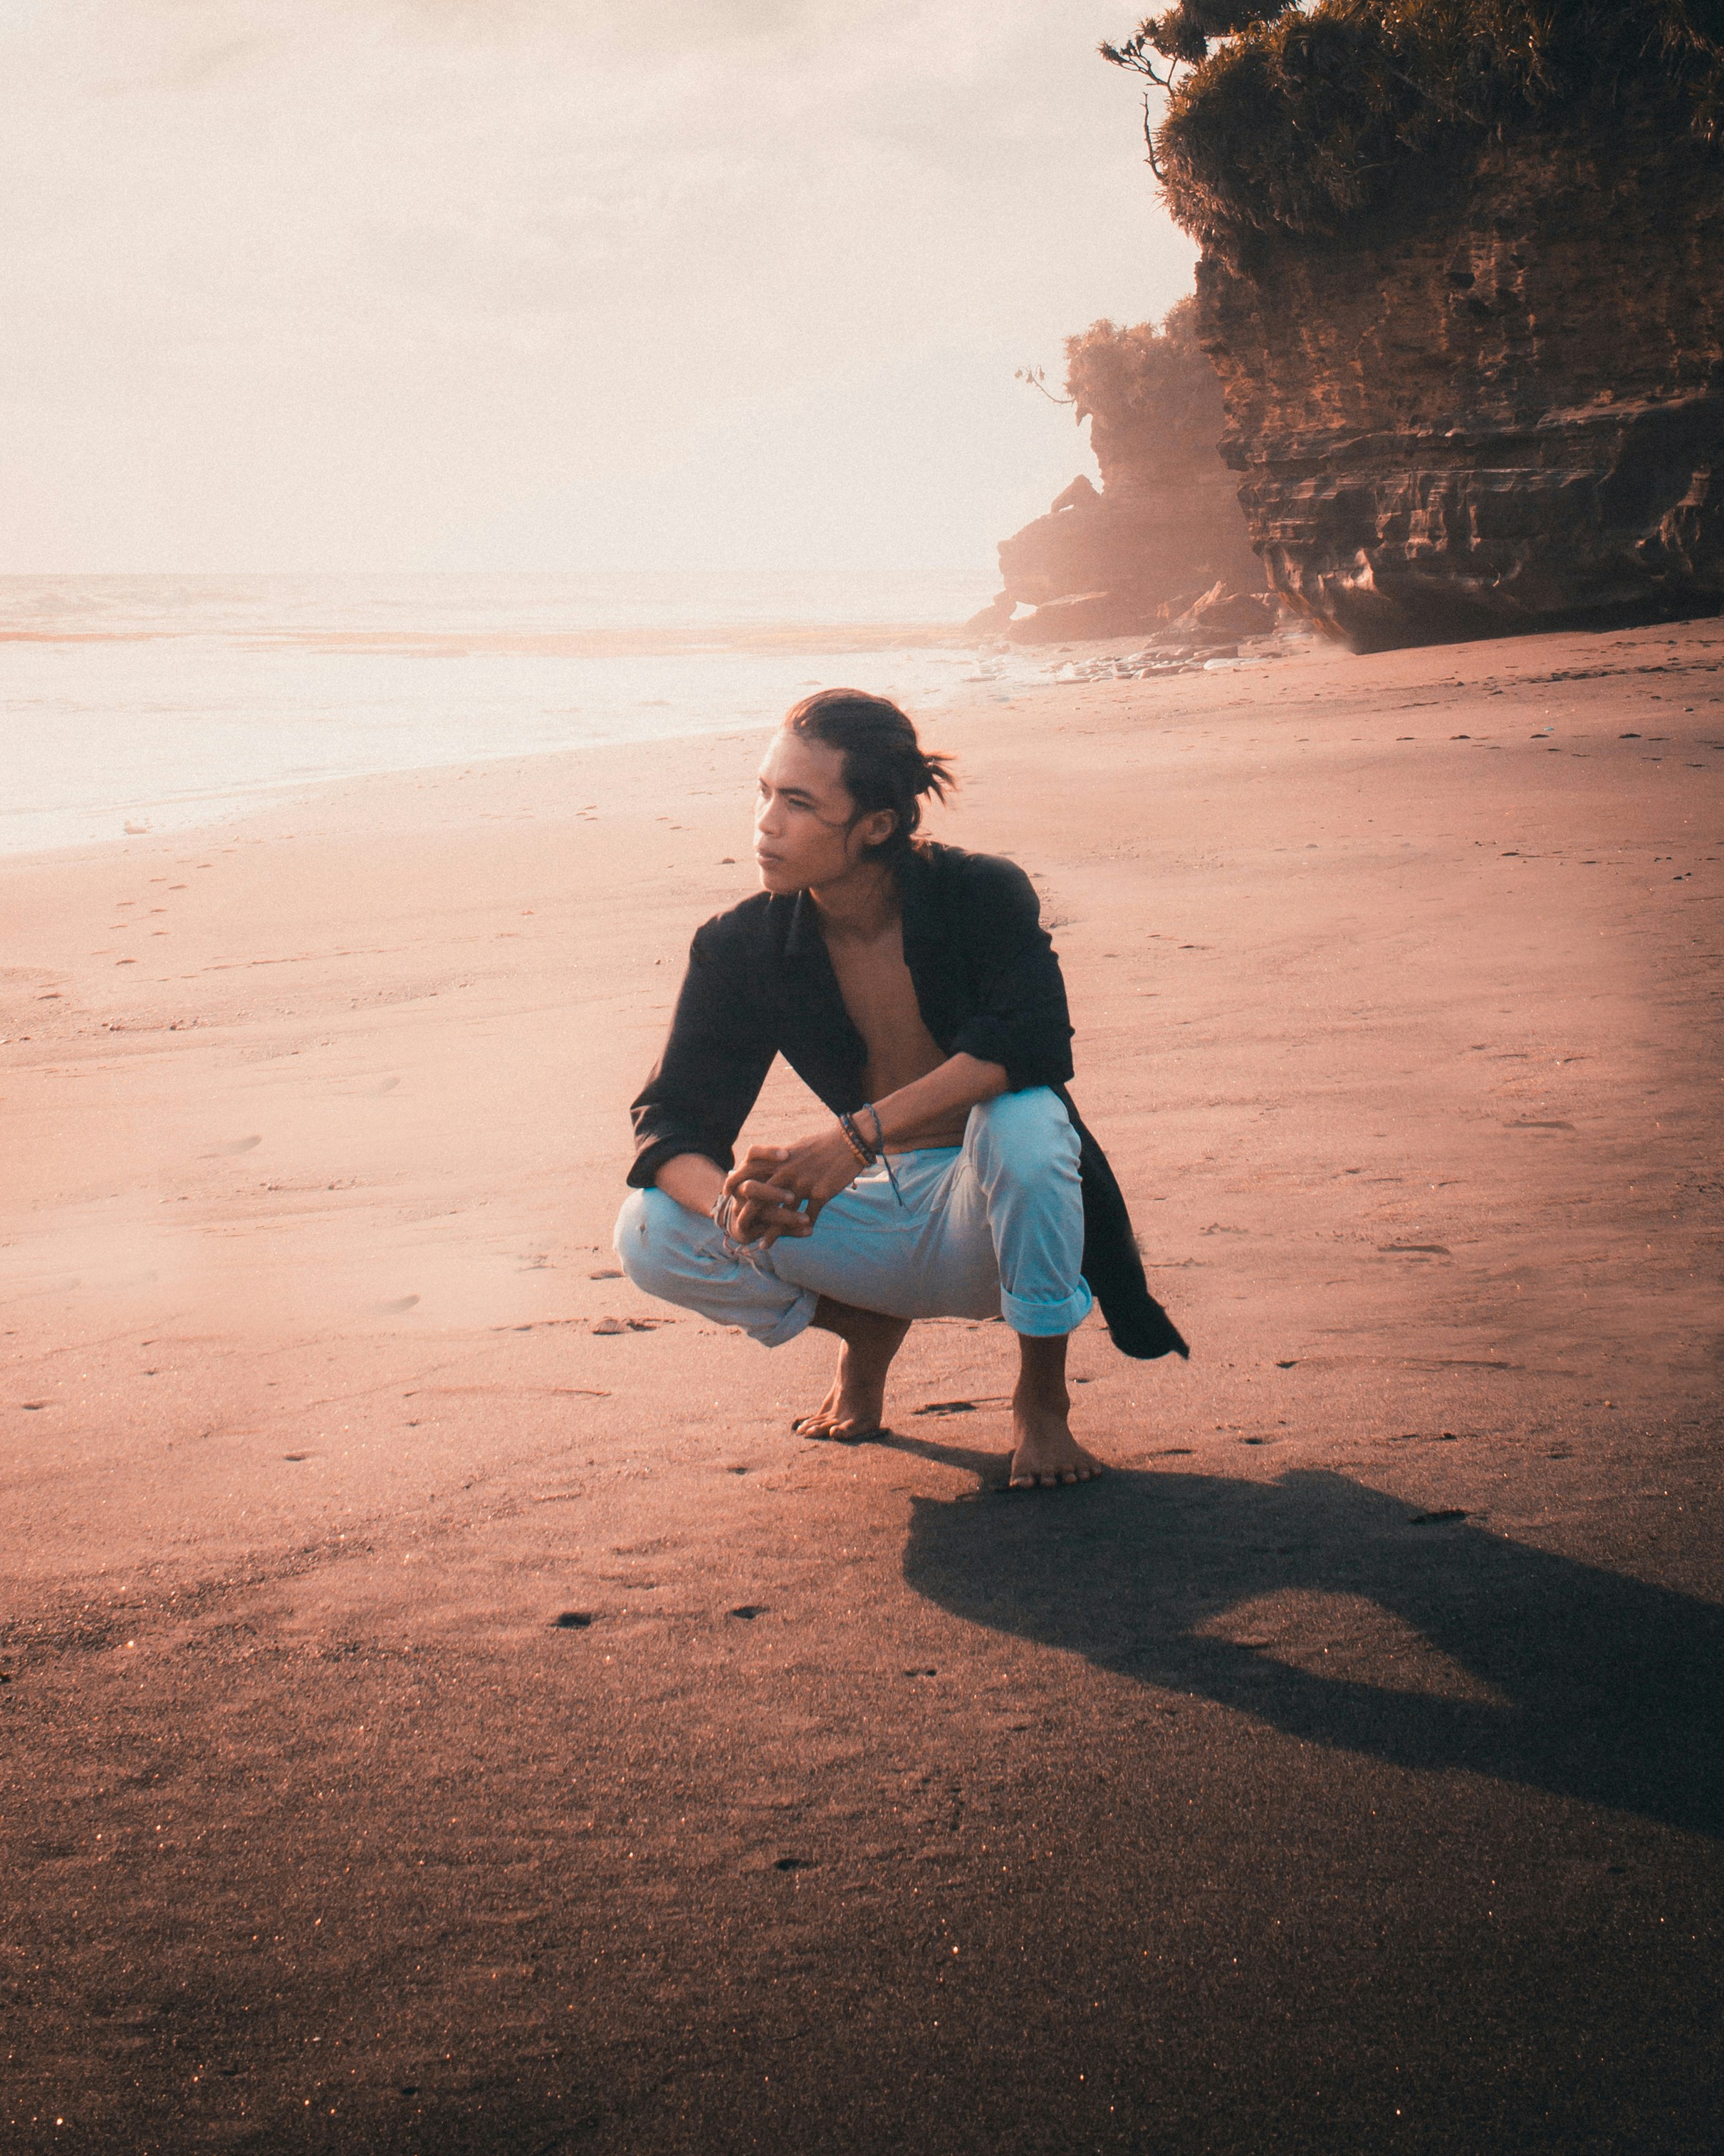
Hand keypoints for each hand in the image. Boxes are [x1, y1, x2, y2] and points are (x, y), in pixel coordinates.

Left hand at [724, 1125, 860, 1245]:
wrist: (850, 1142)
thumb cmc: (823, 1143)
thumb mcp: (797, 1147)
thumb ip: (781, 1157)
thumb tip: (770, 1162)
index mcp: (779, 1160)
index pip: (749, 1171)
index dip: (735, 1183)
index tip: (726, 1194)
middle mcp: (787, 1172)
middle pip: (760, 1197)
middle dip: (747, 1214)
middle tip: (739, 1227)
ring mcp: (803, 1184)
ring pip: (782, 1214)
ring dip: (772, 1233)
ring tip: (763, 1244)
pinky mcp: (820, 1194)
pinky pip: (808, 1217)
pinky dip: (802, 1231)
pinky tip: (800, 1238)